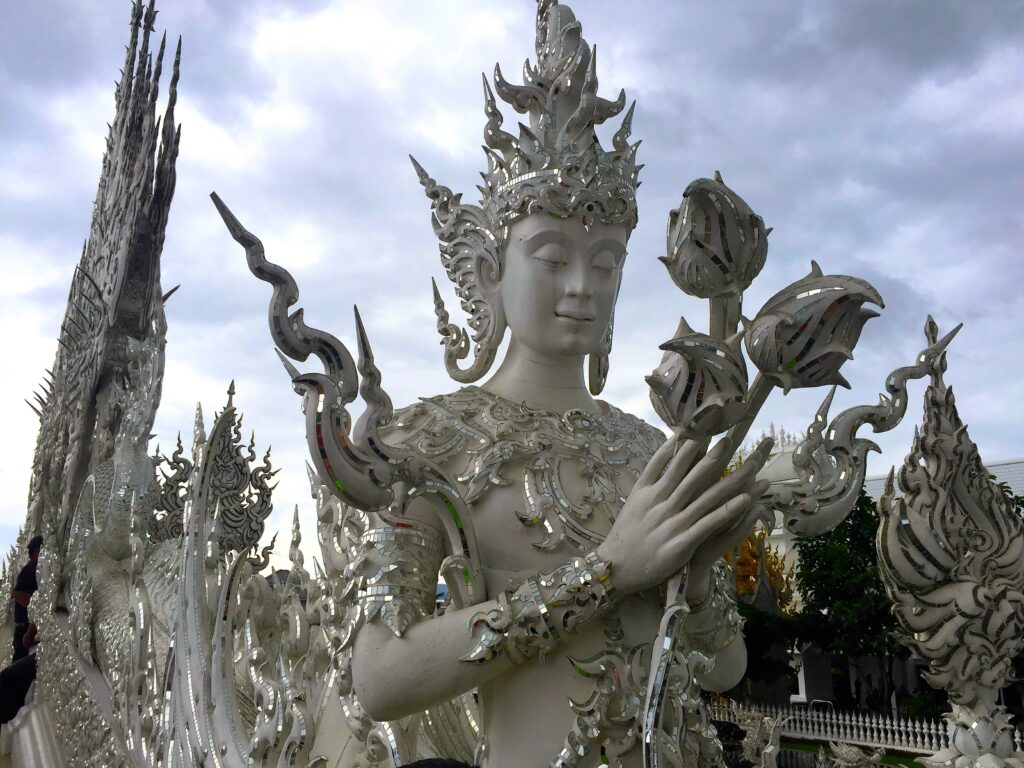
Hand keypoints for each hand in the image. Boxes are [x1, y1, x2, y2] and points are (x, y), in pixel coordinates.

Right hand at [597, 433, 773, 596]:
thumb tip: (667, 453)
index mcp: (648, 491)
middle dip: (711, 457)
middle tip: (729, 440)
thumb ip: (650, 477)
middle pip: (689, 476)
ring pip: (704, 498)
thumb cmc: (626, 533)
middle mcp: (660, 504)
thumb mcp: (634, 500)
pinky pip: (708, 524)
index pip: (668, 461)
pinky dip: (727, 512)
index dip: (686, 445)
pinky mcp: (681, 543)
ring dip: (728, 482)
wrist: (616, 567)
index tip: (702, 427)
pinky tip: (744, 502)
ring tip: (749, 468)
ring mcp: (672, 523)